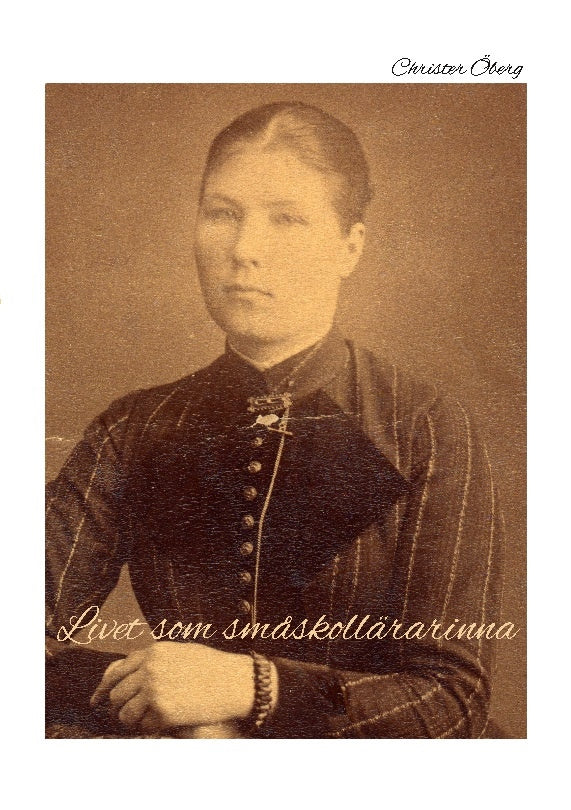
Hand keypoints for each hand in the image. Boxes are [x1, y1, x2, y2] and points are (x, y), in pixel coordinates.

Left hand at [89, 642, 254, 732]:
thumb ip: (153, 660)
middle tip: (128, 714)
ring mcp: (154, 690)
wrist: (236, 681)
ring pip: (124, 713)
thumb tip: (127, 672)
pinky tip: (163, 723)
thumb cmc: (212, 666)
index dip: (103, 688)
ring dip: (132, 720)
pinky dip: (150, 728)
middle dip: (119, 706)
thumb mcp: (179, 652)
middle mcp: (149, 669)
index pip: (116, 671)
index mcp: (152, 652)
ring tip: (146, 719)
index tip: (96, 700)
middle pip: (116, 694)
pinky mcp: (163, 711)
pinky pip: (143, 726)